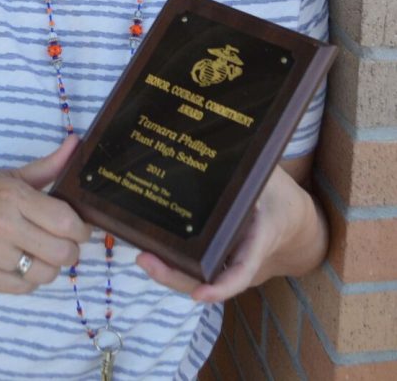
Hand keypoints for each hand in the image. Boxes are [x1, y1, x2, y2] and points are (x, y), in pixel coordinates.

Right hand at [0, 135, 91, 293]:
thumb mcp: (10, 176)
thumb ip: (48, 165)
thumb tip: (76, 143)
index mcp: (13, 195)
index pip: (65, 221)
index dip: (81, 231)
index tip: (80, 231)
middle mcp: (2, 224)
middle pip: (61, 252)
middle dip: (69, 252)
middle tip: (62, 246)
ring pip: (45, 274)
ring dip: (49, 267)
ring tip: (39, 255)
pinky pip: (24, 288)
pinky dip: (28, 280)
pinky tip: (20, 265)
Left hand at [135, 163, 325, 301]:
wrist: (295, 223)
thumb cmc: (279, 196)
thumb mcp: (271, 178)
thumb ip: (249, 168)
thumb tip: (227, 142)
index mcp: (260, 240)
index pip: (243, 270)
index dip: (222, 286)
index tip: (199, 293)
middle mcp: (241, 260)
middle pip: (206, 280)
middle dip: (173, 276)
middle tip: (144, 259)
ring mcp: (227, 264)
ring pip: (196, 278)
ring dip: (167, 271)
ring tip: (139, 254)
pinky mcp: (218, 259)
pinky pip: (195, 267)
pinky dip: (172, 262)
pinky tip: (147, 248)